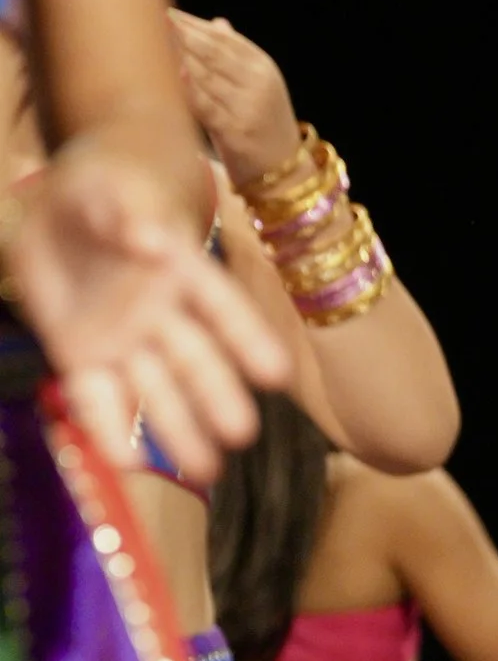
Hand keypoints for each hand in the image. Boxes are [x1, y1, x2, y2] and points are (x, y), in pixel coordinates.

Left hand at [13, 140, 282, 482]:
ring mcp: (125, 342)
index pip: (218, 304)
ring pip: (157, 391)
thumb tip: (151, 241)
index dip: (246, 337)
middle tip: (241, 435)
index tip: (275, 373)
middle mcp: (161, 314)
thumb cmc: (96, 190)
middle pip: (196, 359)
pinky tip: (127, 464)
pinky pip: (98, 402)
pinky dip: (110, 433)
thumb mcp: (104, 189)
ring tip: (206, 472)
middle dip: (217, 395)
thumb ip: (123, 213)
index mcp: (178, 267)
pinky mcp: (84, 362)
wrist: (59, 210)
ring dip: (180, 430)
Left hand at [168, 11, 302, 184]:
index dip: (195, 25)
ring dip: (179, 60)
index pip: (225, 39)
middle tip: (158, 23)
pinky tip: (171, 78)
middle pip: (214, 53)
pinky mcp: (237, 134)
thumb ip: (236, 56)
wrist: (283, 174)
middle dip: (184, 36)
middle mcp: (259, 85)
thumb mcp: (257, 87)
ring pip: (206, 77)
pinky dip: (187, 92)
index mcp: (264, 68)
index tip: (170, 15)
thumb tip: (217, 23)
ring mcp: (249, 109)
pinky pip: (204, 107)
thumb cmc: (262, 126)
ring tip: (156, 47)